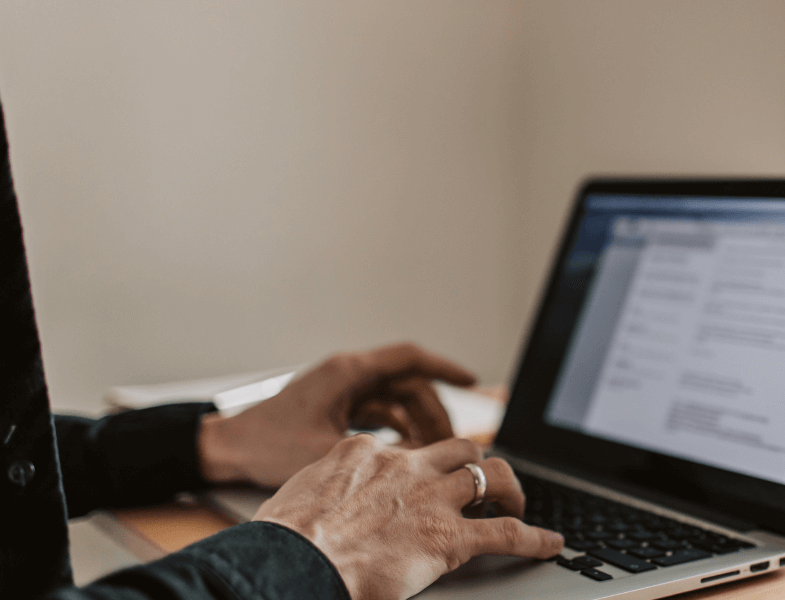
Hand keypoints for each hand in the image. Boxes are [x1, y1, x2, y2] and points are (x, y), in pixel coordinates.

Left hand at [198, 342, 475, 487]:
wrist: (227, 449)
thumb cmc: (266, 446)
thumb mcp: (329, 450)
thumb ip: (379, 450)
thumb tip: (420, 456)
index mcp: (349, 372)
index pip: (410, 358)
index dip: (445, 368)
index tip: (472, 381)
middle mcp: (349, 374)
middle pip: (408, 383)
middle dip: (434, 411)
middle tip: (451, 442)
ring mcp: (343, 388)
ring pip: (396, 398)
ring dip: (418, 422)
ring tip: (433, 451)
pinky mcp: (337, 405)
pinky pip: (379, 410)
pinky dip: (398, 428)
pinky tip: (408, 452)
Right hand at [254, 435, 563, 599]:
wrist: (290, 566)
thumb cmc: (280, 544)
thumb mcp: (295, 500)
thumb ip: (322, 493)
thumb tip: (320, 506)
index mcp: (363, 454)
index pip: (403, 449)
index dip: (418, 467)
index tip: (421, 481)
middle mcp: (404, 467)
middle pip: (458, 449)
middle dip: (476, 463)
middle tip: (483, 484)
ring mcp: (430, 498)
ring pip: (490, 475)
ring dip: (510, 489)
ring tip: (518, 503)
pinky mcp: (449, 538)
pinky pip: (506, 532)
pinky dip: (535, 538)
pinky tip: (551, 543)